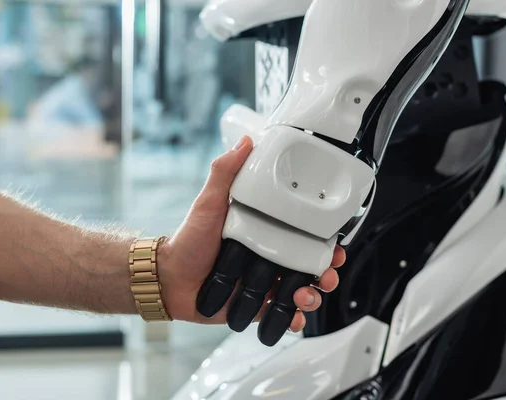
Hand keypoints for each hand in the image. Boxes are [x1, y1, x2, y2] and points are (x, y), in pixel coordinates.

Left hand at [157, 135, 345, 330]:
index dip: (325, 241)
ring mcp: (265, 282)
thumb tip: (245, 142)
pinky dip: (294, 317)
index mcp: (266, 231)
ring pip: (303, 290)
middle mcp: (270, 256)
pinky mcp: (257, 305)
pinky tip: (294, 315)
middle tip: (327, 274)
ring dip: (313, 295)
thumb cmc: (188, 240)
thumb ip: (225, 172)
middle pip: (311, 265)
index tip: (335, 244)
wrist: (169, 279)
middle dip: (327, 272)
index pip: (305, 235)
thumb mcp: (209, 202)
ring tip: (305, 295)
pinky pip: (283, 313)